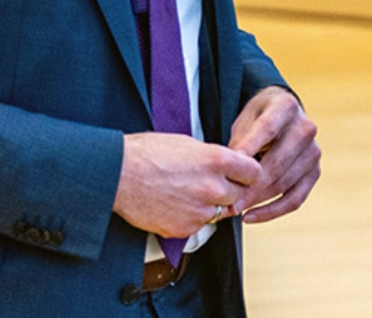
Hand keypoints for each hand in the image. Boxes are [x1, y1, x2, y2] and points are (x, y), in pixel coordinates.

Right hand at [113, 132, 262, 237]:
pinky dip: (192, 218)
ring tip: (189, 193)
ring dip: (211, 205)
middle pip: (240, 195)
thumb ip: (213, 157)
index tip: (242, 174)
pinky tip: (176, 205)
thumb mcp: (188, 143)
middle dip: (230, 190)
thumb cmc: (147, 154)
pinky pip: (199, 225)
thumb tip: (226, 165)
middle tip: (213, 184)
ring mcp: (200, 210)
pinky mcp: (185, 228)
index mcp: (217, 160)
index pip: (254, 172)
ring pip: (220, 212)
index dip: (248, 172)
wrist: (118, 175)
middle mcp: (213, 187)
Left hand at [227, 86, 321, 223]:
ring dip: (259, 201)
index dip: (249, 148)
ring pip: (285, 183)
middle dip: (252, 186)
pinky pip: (296, 198)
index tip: (229, 168)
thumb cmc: (258, 119)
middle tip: (229, 202)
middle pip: (278, 162)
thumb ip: (241, 141)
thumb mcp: (245, 119)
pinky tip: (252, 216)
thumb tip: (233, 171)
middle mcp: (306, 128)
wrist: (283, 117)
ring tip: (236, 209)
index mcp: (286, 107)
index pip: (267, 129)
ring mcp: (313, 151)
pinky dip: (273, 211)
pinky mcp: (315, 172)